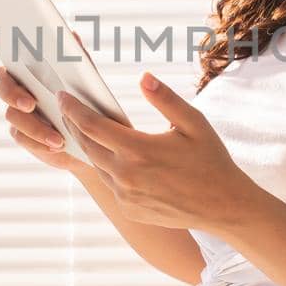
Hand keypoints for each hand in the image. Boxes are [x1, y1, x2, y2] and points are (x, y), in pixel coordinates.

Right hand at [0, 27, 90, 177]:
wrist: (93, 140)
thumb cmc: (84, 103)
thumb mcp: (84, 78)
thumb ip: (76, 58)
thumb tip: (72, 35)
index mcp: (31, 68)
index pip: (6, 51)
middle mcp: (19, 86)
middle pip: (1, 83)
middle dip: (12, 93)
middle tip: (30, 104)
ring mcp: (18, 111)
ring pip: (12, 114)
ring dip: (35, 126)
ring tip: (57, 138)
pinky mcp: (22, 134)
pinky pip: (21, 137)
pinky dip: (38, 142)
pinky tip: (55, 146)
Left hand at [56, 72, 256, 231]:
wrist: (223, 205)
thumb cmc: (211, 160)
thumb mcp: (193, 123)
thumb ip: (165, 99)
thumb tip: (142, 77)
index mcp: (138, 150)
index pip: (92, 125)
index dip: (73, 108)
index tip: (63, 96)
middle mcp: (126, 176)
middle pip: (87, 145)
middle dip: (73, 124)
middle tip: (67, 108)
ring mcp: (126, 195)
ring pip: (97, 165)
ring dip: (88, 145)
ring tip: (83, 128)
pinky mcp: (130, 209)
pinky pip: (110, 184)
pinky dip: (105, 167)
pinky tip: (106, 154)